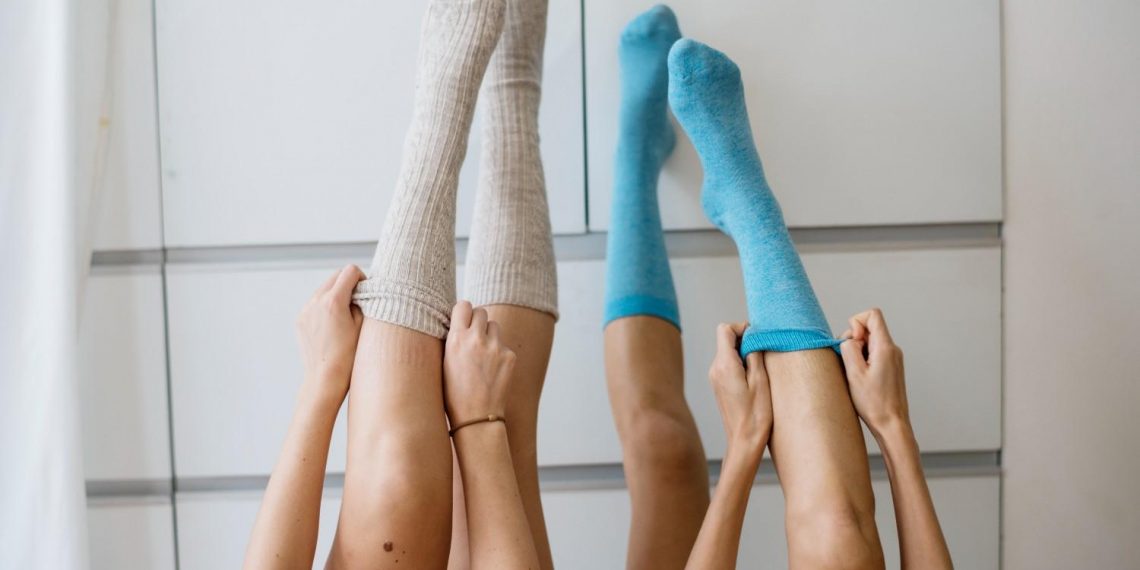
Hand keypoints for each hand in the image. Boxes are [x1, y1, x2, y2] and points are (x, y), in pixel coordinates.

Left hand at [296, 265, 364, 401]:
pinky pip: (315, 303)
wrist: (324, 379)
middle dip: (349, 284)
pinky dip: (326, 306)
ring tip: (345, 315)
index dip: (362, 278)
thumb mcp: (363, 326)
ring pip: (324, 289)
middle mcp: (316, 302)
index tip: (366, 292)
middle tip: (359, 302)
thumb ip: (362, 302)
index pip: (349, 271)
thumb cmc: (348, 357)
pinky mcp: (300, 320)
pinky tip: (333, 325)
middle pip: (335, 276)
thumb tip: (360, 291)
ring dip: (336, 294)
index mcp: (333, 301)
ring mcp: (305, 310)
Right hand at [443, 301, 515, 423]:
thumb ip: (452, 340)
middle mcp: (477, 339)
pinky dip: (499, 353)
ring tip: (482, 355)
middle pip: (481, 312)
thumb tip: (456, 322)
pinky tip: (492, 370)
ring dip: (489, 335)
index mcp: (456, 339)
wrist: (476, 417)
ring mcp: (496, 347)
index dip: (463, 312)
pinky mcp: (510, 356)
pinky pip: (504, 345)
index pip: (463, 305)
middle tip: (473, 336)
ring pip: (494, 326)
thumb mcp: (443, 363)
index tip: (462, 320)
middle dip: (477, 321)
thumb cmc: (453, 394)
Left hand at [708, 323, 772, 458]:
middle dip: (745, 340)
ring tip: (761, 369)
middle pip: (726, 339)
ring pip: (728, 352)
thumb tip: (753, 337)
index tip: (759, 337)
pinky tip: (755, 379)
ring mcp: (715, 378)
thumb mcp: (761, 381)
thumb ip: (755, 354)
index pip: (724, 330)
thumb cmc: (756, 415)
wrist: (744, 442)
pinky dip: (741, 364)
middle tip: (764, 353)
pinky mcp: (719, 386)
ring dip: (744, 353)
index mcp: (724, 365)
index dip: (742, 328)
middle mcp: (715, 369)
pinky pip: (728, 365)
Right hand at [840, 308, 909, 435]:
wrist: (892, 424)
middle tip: (849, 362)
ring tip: (855, 373)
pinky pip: (874, 353)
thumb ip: (849, 348)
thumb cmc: (873, 403)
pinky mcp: (891, 367)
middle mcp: (893, 349)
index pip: (872, 315)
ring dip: (857, 351)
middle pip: (869, 328)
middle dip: (853, 339)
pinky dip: (863, 360)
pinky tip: (861, 378)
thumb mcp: (854, 373)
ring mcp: (893, 358)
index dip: (855, 323)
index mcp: (885, 347)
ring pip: (870, 341)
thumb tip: (849, 338)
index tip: (852, 343)